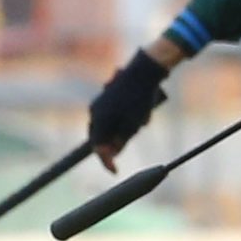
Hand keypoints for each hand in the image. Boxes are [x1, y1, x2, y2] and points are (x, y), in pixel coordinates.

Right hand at [89, 48, 171, 171]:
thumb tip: (112, 153)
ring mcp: (101, 102)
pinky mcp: (109, 95)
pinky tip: (142, 109)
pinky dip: (126, 117)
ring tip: (142, 117)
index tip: (115, 171)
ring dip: (124, 127)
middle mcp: (95, 111)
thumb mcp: (134, 124)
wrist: (144, 69)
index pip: (97, 147)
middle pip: (102, 135)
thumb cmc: (140, 99)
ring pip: (110, 124)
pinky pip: (115, 113)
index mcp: (99, 119)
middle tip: (126, 144)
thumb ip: (121, 140)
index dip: (106, 161)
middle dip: (115, 142)